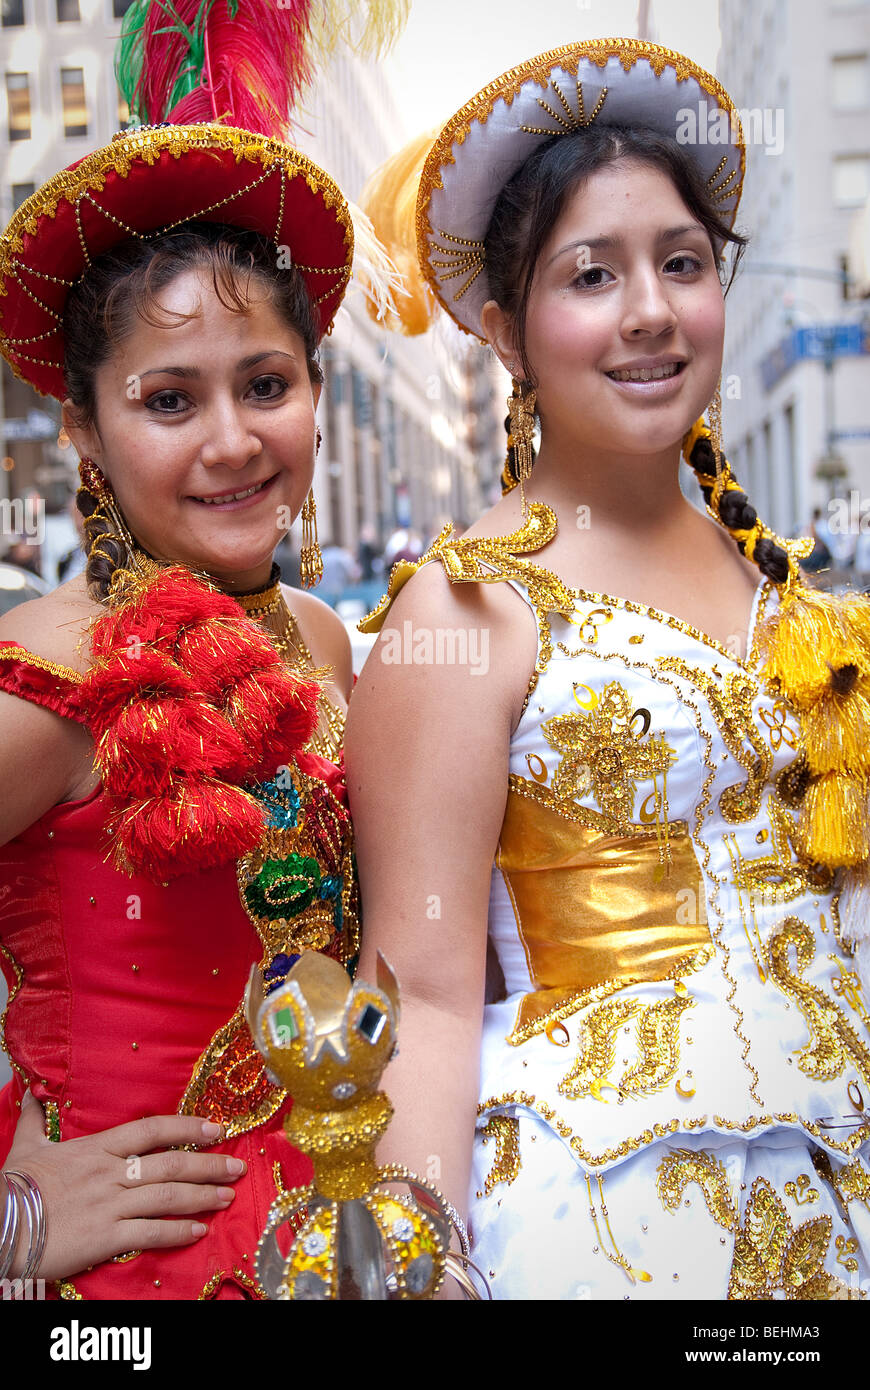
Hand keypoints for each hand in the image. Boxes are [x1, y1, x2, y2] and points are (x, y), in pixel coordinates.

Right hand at [2, 1090, 245, 1280]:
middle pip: (170, 1164)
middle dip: (208, 1164)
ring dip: (203, 1196)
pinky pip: (150, 1233)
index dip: (187, 1127)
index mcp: (96, 1148)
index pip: (152, 1130)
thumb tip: (32, 1092)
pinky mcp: (104, 1237)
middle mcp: (109, 1174)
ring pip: (168, 1197)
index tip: (215, 1128)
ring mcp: (109, 1205)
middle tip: (237, 1165)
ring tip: (228, 1196)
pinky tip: (198, 1231)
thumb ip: (35, 1118)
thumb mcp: (25, 1146)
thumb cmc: (11, 1187)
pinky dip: (178, 1232)